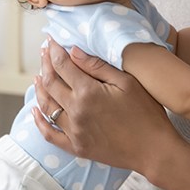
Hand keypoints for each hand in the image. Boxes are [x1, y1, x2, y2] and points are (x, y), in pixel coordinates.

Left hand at [34, 39, 179, 174]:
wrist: (154, 149)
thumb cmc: (146, 113)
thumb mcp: (127, 82)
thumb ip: (98, 66)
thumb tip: (74, 52)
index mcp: (88, 92)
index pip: (63, 65)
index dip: (54, 51)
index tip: (51, 40)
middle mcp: (75, 111)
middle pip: (51, 83)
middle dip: (46, 64)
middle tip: (44, 53)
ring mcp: (74, 131)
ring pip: (47, 106)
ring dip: (40, 88)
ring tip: (38, 75)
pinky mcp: (76, 147)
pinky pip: (50, 134)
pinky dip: (39, 122)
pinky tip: (35, 111)